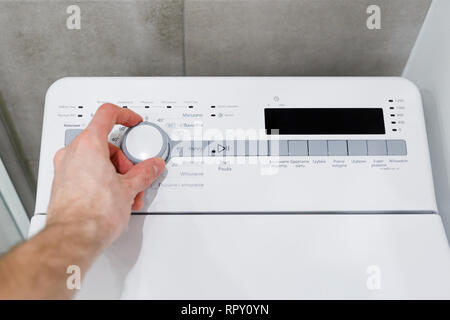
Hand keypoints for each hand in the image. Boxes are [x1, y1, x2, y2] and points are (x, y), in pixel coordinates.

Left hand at [46, 103, 164, 248]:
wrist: (74, 237)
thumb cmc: (94, 213)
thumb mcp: (129, 189)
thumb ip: (144, 173)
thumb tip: (152, 166)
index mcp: (89, 145)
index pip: (107, 114)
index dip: (125, 115)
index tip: (133, 121)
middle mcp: (72, 153)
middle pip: (104, 143)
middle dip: (124, 161)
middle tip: (134, 176)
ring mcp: (65, 168)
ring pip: (95, 160)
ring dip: (115, 174)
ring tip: (126, 194)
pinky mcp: (62, 184)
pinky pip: (86, 173)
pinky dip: (101, 180)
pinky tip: (113, 199)